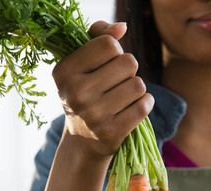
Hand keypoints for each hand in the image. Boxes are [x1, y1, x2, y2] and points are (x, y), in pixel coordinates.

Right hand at [52, 21, 154, 161]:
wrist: (83, 141)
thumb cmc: (86, 94)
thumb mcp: (82, 63)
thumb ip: (98, 35)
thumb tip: (122, 28)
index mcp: (64, 72)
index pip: (108, 44)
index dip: (115, 52)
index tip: (107, 65)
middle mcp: (76, 94)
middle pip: (128, 63)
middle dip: (128, 71)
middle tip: (117, 84)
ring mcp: (93, 115)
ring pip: (138, 85)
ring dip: (136, 89)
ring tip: (123, 97)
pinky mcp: (110, 132)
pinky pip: (143, 106)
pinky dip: (145, 103)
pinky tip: (135, 107)